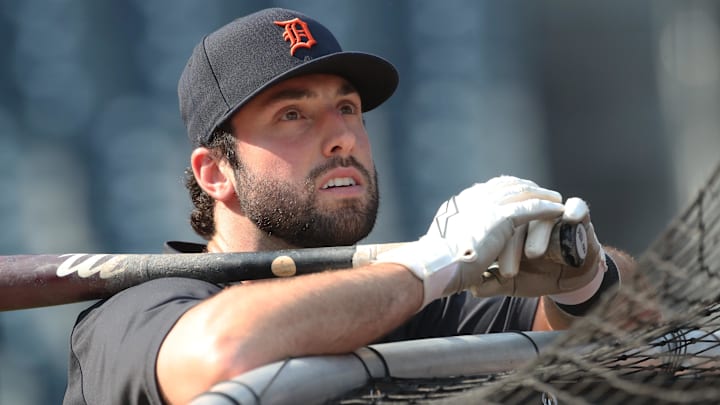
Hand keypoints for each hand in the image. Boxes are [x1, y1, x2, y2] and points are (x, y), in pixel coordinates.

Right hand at [375, 176, 564, 308]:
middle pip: (506, 185)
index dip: (505, 189)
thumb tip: (452, 248)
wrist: (436, 267)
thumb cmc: (436, 265)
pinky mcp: (501, 218)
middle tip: (541, 191)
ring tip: (555, 199)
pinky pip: (531, 208)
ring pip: (522, 193)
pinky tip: (559, 210)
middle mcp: (473, 199)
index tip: (517, 192)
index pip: (487, 189)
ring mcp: (487, 206)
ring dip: (541, 194)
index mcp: (459, 204)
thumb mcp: (442, 247)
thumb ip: (454, 240)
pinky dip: (546, 208)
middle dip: (525, 186)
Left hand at [468, 217, 605, 298]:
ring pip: (542, 214)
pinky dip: (575, 210)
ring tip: (533, 253)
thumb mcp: (511, 283)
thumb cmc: (536, 275)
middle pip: (515, 219)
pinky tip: (570, 218)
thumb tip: (470, 285)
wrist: (570, 280)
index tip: (486, 270)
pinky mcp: (577, 213)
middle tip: (509, 271)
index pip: (493, 228)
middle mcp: (527, 214)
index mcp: (507, 226)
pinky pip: (577, 206)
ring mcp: (552, 211)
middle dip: (510, 246)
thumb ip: (490, 283)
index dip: (489, 248)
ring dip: (538, 233)